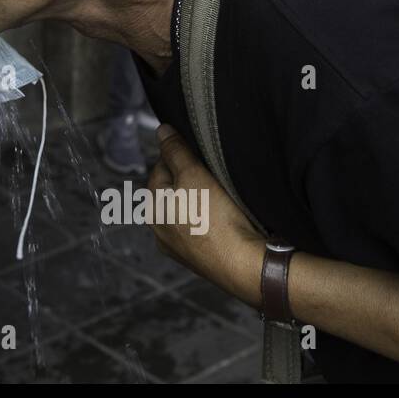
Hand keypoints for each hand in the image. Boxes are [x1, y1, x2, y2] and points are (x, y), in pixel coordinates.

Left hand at [148, 124, 265, 306]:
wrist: (245, 266)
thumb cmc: (215, 220)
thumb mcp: (193, 174)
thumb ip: (175, 151)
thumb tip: (161, 131)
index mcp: (153, 208)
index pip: (160, 169)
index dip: (178, 155)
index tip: (197, 150)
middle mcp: (161, 231)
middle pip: (173, 192)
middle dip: (189, 179)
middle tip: (213, 173)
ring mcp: (181, 249)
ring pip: (188, 213)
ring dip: (201, 202)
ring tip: (223, 196)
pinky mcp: (202, 261)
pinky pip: (203, 232)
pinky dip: (211, 223)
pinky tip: (227, 219)